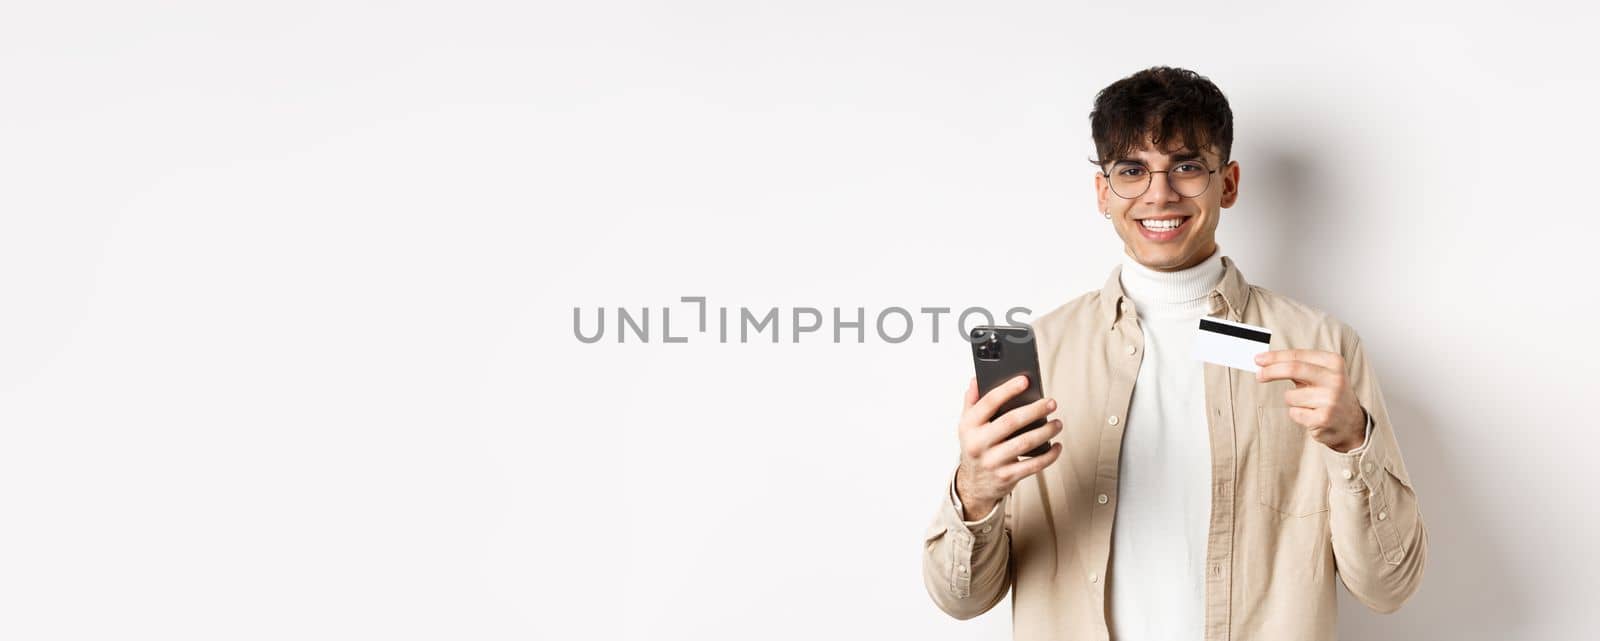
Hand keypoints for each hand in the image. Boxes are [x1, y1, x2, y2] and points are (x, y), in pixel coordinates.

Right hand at [954, 376, 1063, 519]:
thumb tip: (976, 380)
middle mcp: (978, 443)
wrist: (974, 484)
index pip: (988, 403)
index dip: (1007, 390)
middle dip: (1034, 410)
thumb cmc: (976, 446)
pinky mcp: (1007, 476)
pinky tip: (1057, 446)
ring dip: (1045, 432)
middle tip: (1051, 402)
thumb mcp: (967, 425)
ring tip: (1057, 423)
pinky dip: (1049, 456)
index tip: (1025, 380)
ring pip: (1025, 443)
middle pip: (1010, 421)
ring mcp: (993, 461)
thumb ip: (971, 401)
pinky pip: (1033, 465)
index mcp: (969, 426)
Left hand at [1254, 349, 1365, 451]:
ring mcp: (1331, 399)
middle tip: (1259, 375)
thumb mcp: (1321, 374)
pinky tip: (1312, 415)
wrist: (1352, 424)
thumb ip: (1298, 366)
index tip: (1258, 359)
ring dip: (1292, 400)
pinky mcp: (1324, 418)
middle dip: (1271, 371)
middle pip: (1293, 369)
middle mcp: (1335, 379)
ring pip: (1290, 396)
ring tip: (1309, 404)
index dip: (1274, 357)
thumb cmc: (1330, 394)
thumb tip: (1265, 362)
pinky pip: (1294, 413)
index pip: (1297, 355)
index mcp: (1334, 362)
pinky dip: (1297, 414)